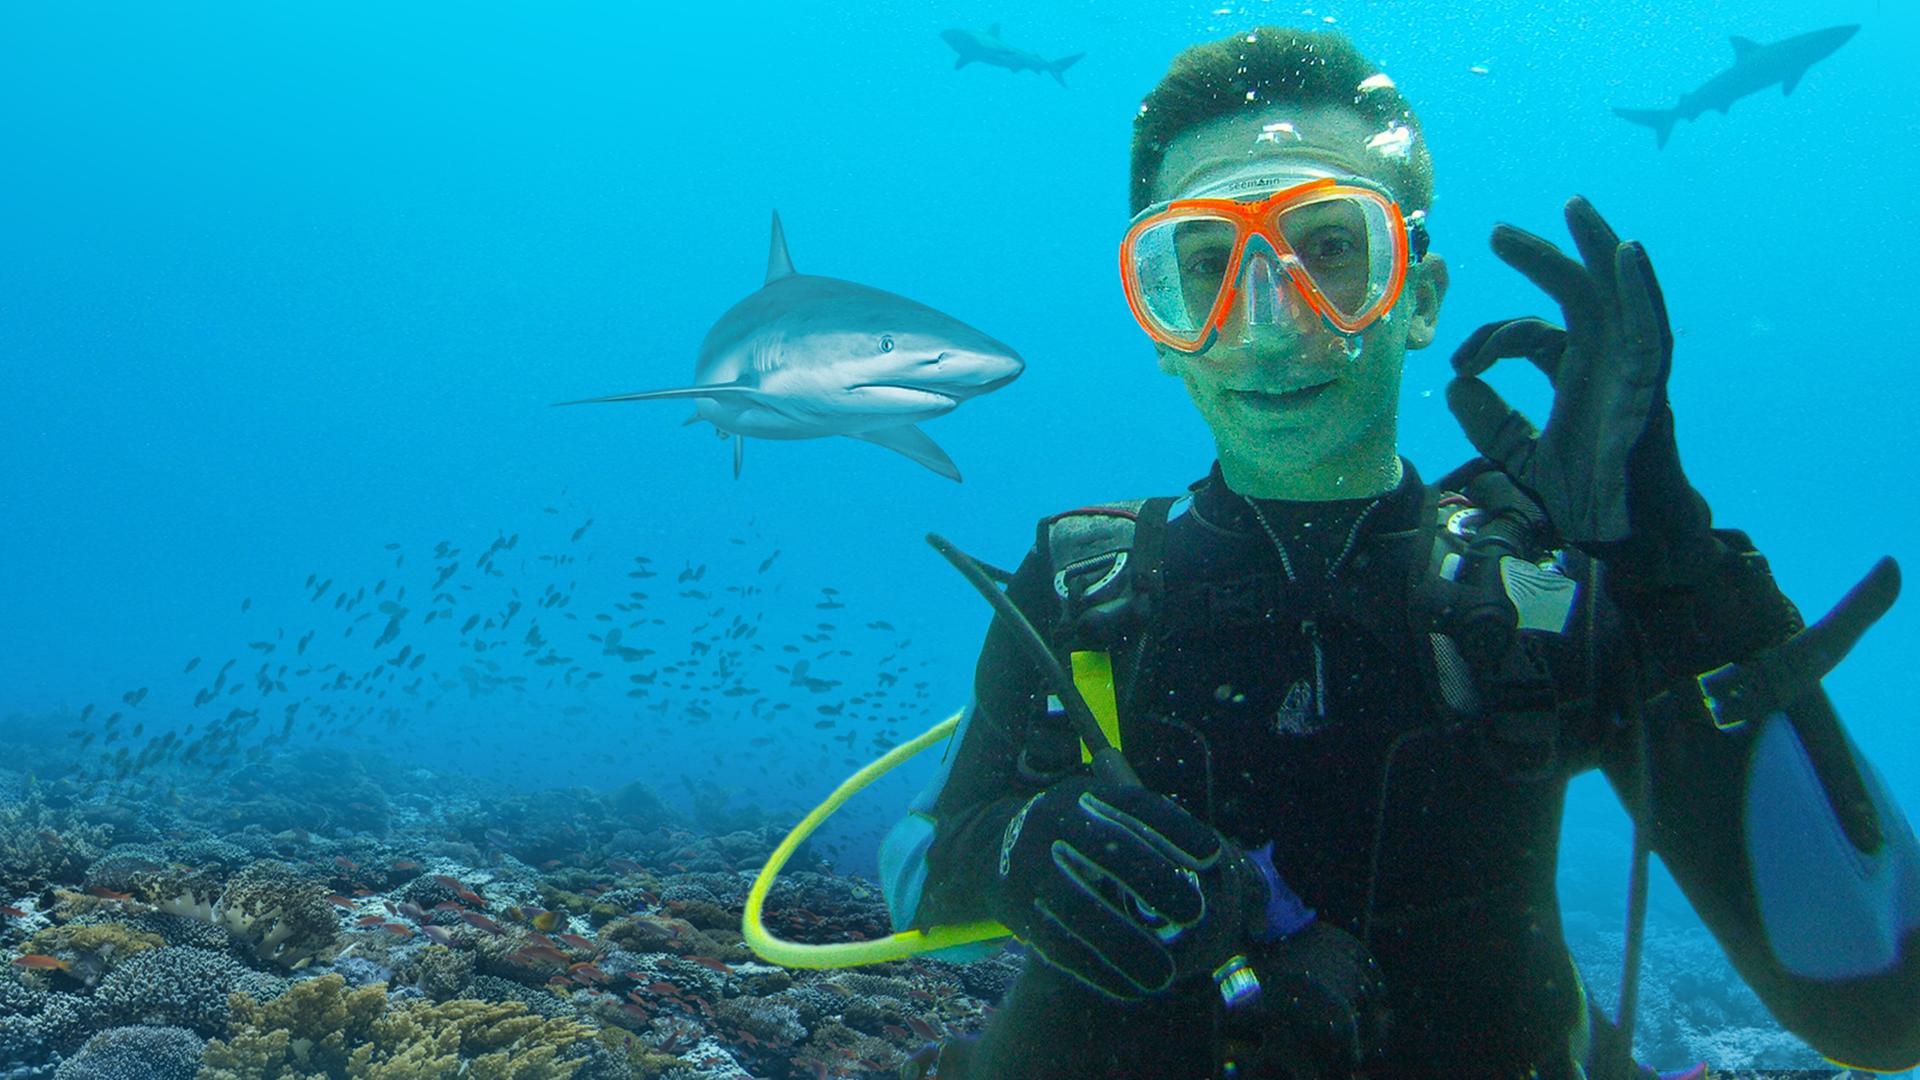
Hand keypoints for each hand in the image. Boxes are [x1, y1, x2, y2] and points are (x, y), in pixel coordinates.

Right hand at [988, 777, 1264, 998]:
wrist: (990, 848)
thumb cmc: (1074, 834)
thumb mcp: (1101, 812)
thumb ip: (1149, 828)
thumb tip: (1213, 859)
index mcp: (1083, 796)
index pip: (1134, 806)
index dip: (1175, 829)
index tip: (1212, 856)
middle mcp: (1053, 825)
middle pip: (1106, 851)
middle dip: (1154, 880)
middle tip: (1196, 913)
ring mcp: (1031, 869)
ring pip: (1079, 909)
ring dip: (1125, 944)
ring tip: (1165, 974)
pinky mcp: (1020, 913)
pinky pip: (1059, 946)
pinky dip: (1099, 971)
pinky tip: (1132, 988)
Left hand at [1446, 197, 1715, 585]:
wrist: (1623, 534)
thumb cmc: (1586, 496)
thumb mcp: (1520, 454)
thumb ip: (1489, 422)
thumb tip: (1455, 385)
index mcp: (1575, 374)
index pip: (1530, 334)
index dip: (1489, 340)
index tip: (1457, 363)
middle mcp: (1604, 360)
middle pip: (1575, 293)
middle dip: (1540, 258)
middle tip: (1497, 233)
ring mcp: (1630, 367)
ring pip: (1617, 293)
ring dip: (1596, 247)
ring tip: (1574, 207)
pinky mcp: (1651, 383)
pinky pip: (1651, 326)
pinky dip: (1640, 288)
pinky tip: (1626, 252)